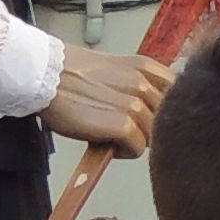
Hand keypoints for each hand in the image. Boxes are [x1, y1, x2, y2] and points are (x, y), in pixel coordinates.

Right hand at [44, 47, 169, 149]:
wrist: (44, 75)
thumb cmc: (70, 76)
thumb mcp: (115, 70)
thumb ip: (138, 84)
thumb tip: (153, 108)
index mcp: (144, 67)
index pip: (175, 95)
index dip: (162, 112)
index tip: (148, 119)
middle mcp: (143, 83)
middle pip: (166, 119)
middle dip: (147, 128)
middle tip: (125, 130)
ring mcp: (134, 104)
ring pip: (152, 136)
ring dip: (135, 141)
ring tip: (112, 136)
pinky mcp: (122, 124)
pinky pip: (138, 148)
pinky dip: (125, 151)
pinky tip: (109, 144)